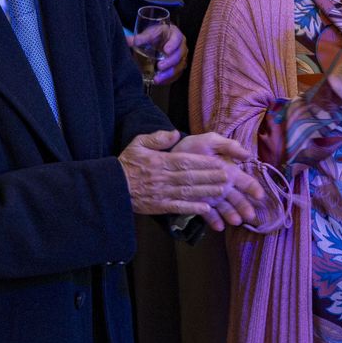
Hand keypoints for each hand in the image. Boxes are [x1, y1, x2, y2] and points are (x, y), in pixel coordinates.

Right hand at [119, 130, 265, 229]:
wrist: (111, 187)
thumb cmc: (127, 164)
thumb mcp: (138, 144)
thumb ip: (157, 138)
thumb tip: (174, 133)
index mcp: (161, 161)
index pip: (187, 162)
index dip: (205, 163)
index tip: (221, 163)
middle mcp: (163, 178)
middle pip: (192, 177)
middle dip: (212, 178)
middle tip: (230, 178)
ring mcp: (162, 193)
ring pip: (189, 192)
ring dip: (208, 192)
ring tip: (224, 191)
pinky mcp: (159, 206)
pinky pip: (179, 207)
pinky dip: (193, 208)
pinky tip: (207, 209)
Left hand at [131, 25, 187, 84]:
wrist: (158, 41)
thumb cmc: (156, 36)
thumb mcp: (149, 34)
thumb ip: (141, 38)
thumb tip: (129, 41)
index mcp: (175, 34)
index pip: (177, 38)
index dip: (173, 44)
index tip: (166, 50)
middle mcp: (181, 46)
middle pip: (179, 54)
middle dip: (170, 62)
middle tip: (159, 66)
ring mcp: (181, 58)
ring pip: (179, 66)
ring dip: (168, 73)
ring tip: (157, 78)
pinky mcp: (178, 68)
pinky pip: (176, 75)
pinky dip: (168, 79)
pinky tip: (159, 81)